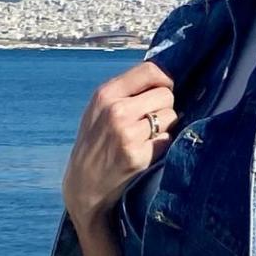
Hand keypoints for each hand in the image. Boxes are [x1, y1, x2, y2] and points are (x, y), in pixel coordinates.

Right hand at [61, 61, 177, 230]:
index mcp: (106, 94)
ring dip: (165, 127)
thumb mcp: (99, 109)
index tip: (163, 91)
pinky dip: (162, 145)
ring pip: (171, 116)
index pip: (150, 70)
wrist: (83, 185)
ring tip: (146, 137)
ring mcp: (128, 133)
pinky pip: (168, 139)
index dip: (164, 80)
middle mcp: (116, 110)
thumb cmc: (95, 143)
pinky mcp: (139, 155)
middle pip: (166, 95)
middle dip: (164, 107)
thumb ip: (126, 91)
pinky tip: (146, 152)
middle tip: (150, 121)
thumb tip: (164, 77)